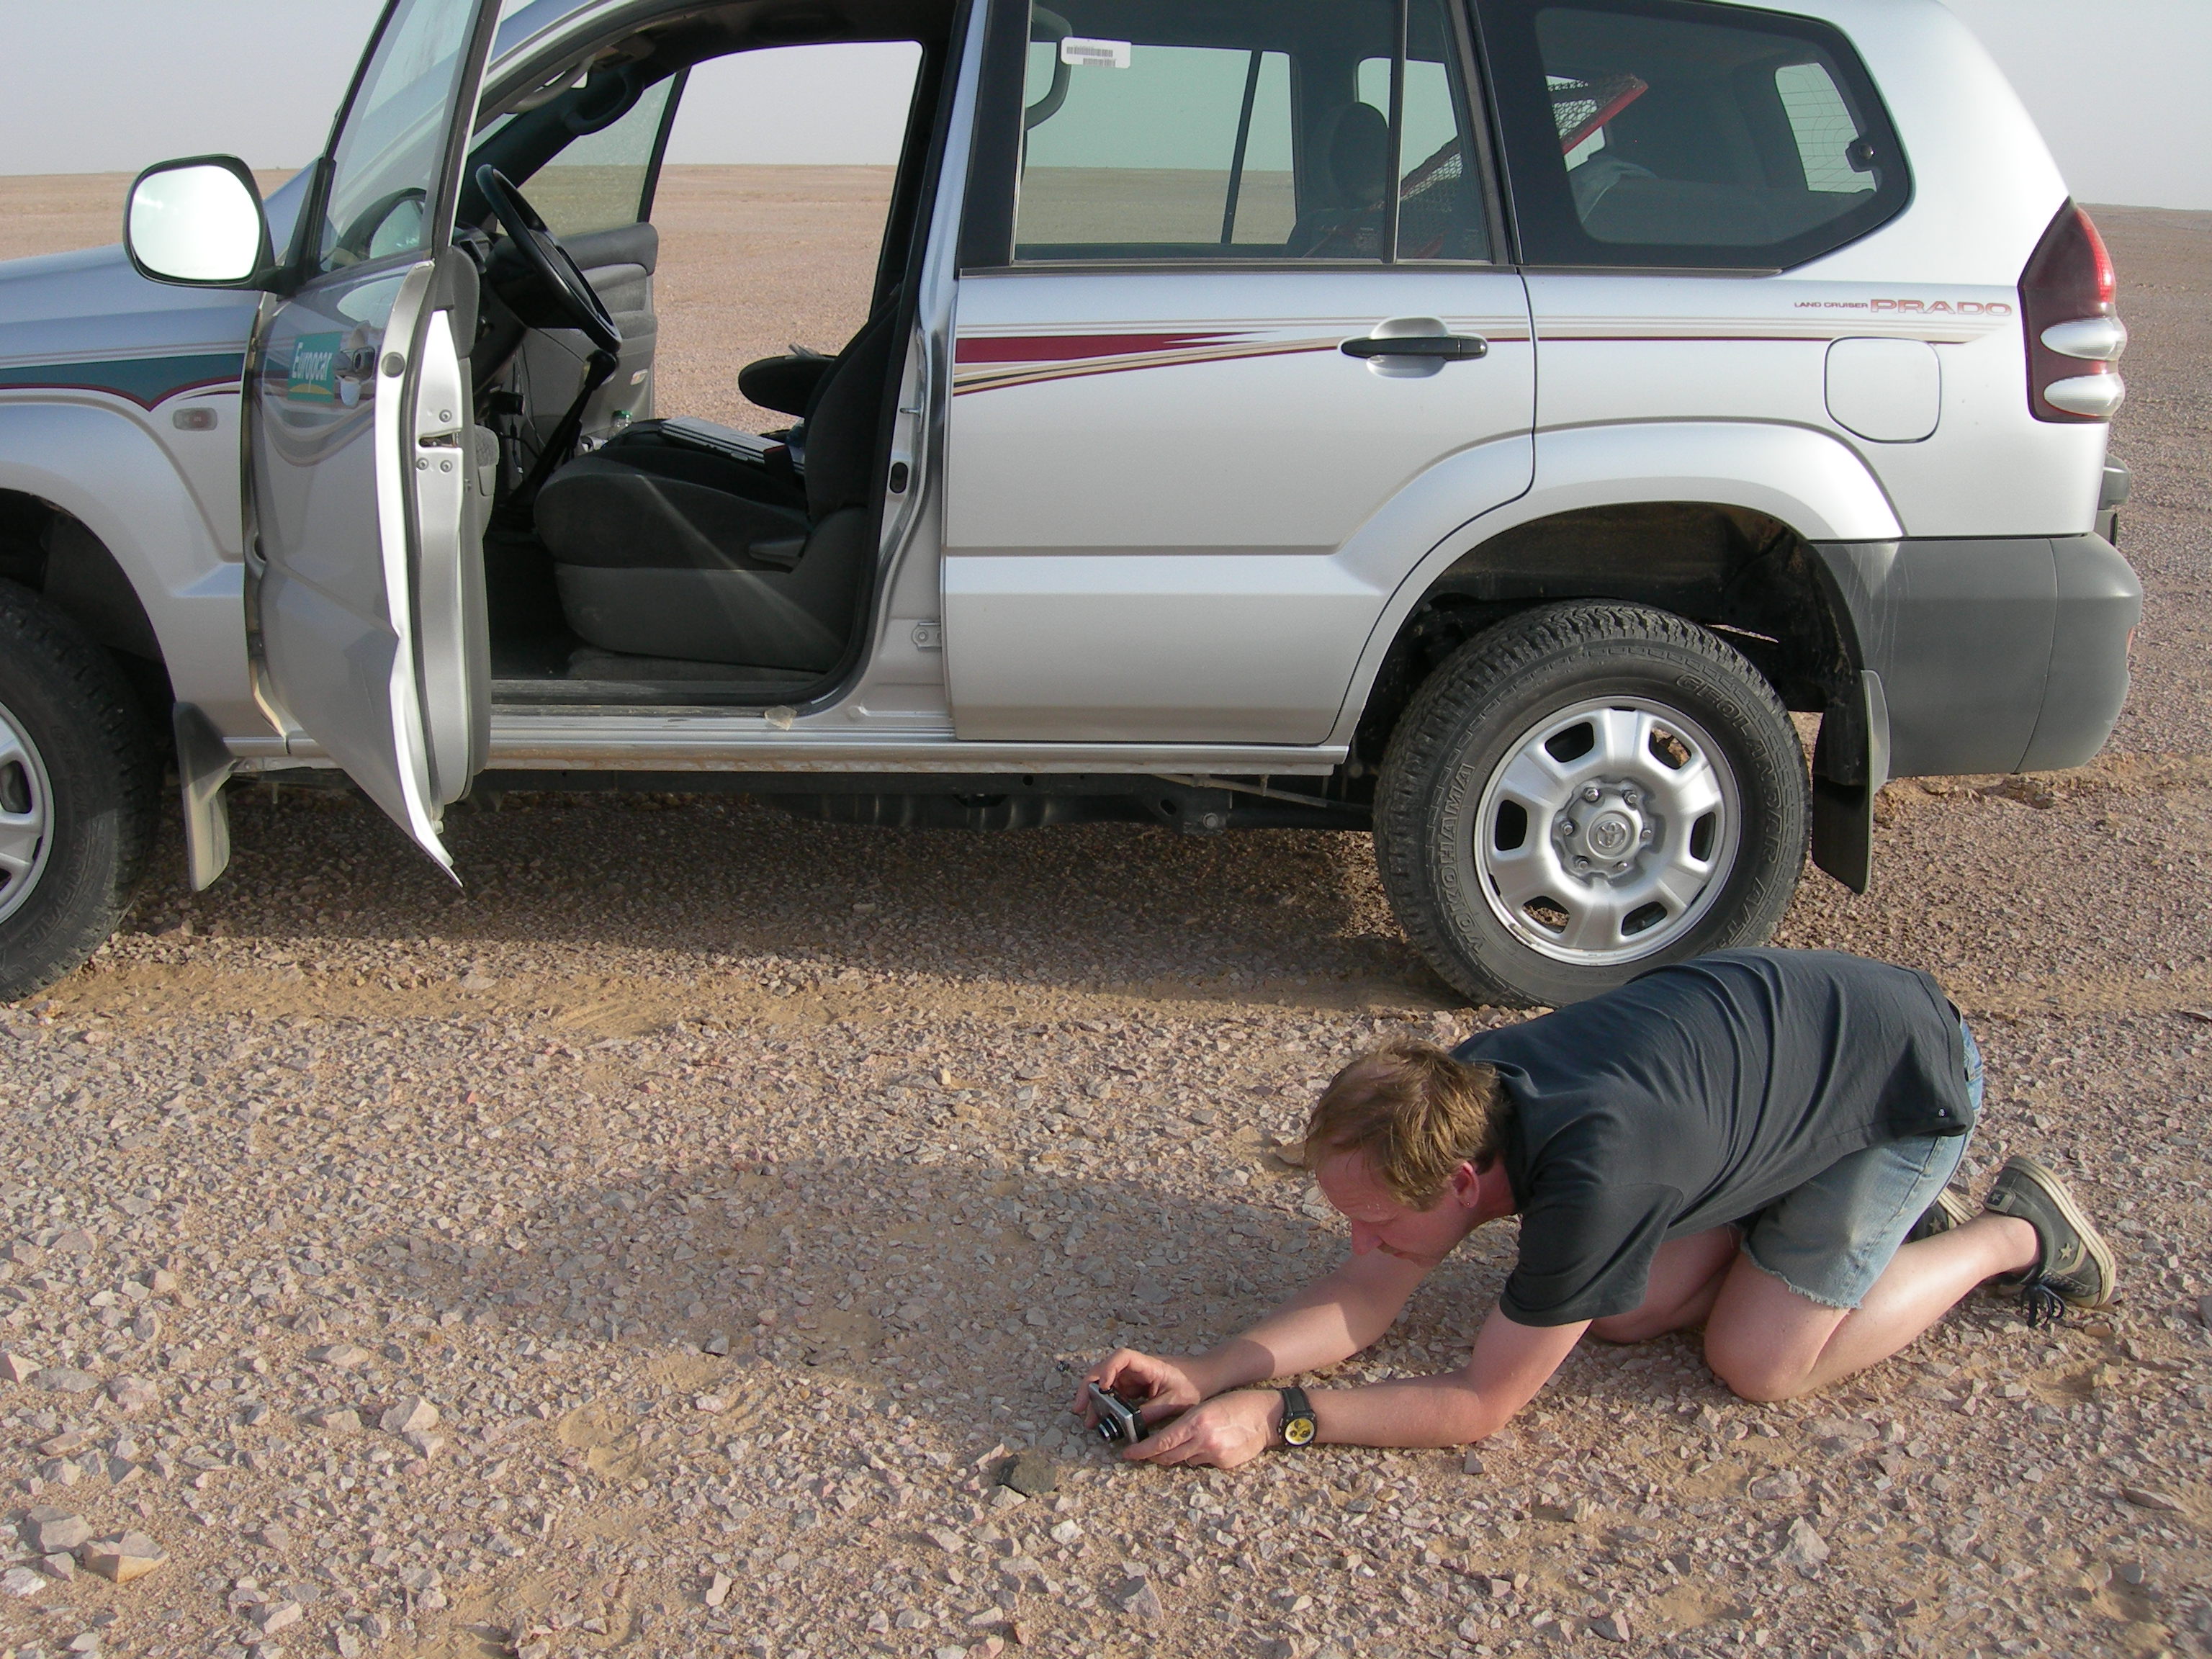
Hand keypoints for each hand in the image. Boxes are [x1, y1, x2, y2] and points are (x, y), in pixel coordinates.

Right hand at [1072, 1348, 1203, 1429]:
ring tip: (1090, 1420)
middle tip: (1079, 1409)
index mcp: (1147, 1364)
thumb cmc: (1193, 1384)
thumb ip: (1149, 1413)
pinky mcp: (1135, 1386)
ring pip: (1107, 1383)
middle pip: (1105, 1369)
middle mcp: (1136, 1367)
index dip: (1106, 1370)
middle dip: (1089, 1387)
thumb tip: (1127, 1426)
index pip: (1121, 1358)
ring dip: (1095, 1399)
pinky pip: (1116, 1393)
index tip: (1101, 1388)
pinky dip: (1106, 1404)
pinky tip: (1102, 1419)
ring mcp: (1134, 1376)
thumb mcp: (1172, 1402)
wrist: (1205, 1377)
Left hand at [1120, 1389, 1279, 1468]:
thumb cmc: (1236, 1404)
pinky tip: (1211, 1444)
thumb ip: (1187, 1424)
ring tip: (1189, 1440)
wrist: (1266, 1416)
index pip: (1161, 1441)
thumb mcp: (1206, 1407)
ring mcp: (1214, 1455)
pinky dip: (1199, 1456)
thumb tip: (1169, 1439)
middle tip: (1142, 1454)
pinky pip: (1202, 1463)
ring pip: (1185, 1461)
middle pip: (1168, 1456)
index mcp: (1196, 1421)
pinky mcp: (1224, 1464)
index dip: (1142, 1450)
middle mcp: (1203, 1440)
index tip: (1128, 1454)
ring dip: (1179, 1455)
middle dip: (1153, 1456)